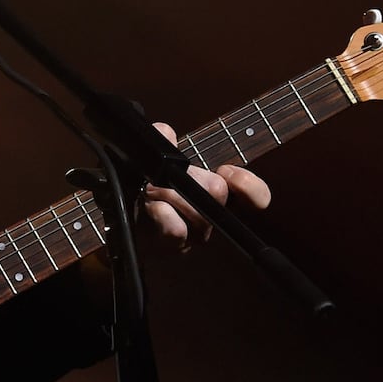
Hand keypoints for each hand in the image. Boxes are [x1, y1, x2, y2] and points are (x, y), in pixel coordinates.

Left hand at [141, 122, 270, 250]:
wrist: (126, 216)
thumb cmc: (147, 186)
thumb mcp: (154, 158)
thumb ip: (163, 139)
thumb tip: (165, 134)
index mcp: (218, 194)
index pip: (256, 197)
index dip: (249, 185)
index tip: (226, 170)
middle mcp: (212, 217)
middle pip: (218, 192)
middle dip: (187, 177)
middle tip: (165, 176)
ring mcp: (194, 235)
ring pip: (197, 214)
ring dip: (168, 194)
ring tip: (149, 191)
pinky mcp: (174, 247)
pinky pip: (177, 231)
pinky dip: (162, 213)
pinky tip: (151, 207)